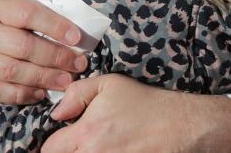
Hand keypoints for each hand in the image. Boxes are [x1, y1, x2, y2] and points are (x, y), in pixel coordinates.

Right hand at [0, 0, 87, 104]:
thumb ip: (35, 3)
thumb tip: (72, 18)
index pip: (27, 14)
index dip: (55, 26)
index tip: (77, 37)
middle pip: (22, 47)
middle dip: (55, 58)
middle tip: (78, 65)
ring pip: (11, 72)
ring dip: (43, 79)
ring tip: (65, 81)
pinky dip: (22, 95)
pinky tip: (41, 93)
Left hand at [43, 74, 230, 152]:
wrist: (181, 125)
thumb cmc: (146, 103)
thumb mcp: (109, 84)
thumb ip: (76, 93)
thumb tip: (57, 112)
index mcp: (86, 133)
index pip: (49, 150)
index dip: (51, 145)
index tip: (59, 141)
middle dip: (67, 152)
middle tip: (77, 144)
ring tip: (96, 146)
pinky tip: (109, 151)